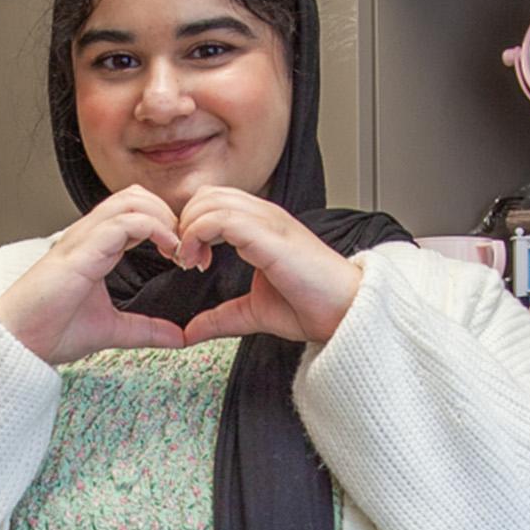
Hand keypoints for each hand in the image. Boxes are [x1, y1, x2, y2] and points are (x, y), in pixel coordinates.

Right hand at [0, 187, 189, 364]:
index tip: (184, 255)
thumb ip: (146, 329)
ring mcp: (83, 240)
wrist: (19, 342)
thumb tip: (179, 337)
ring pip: (131, 200)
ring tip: (176, 246)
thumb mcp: (112, 330)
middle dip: (168, 214)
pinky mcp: (81, 252)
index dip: (166, 225)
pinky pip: (123, 223)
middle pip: (136, 196)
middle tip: (185, 247)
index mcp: (95, 247)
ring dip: (162, 217)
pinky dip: (153, 229)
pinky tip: (167, 251)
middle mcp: (89, 236)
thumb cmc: (50, 330)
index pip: (136, 212)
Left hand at [174, 186, 363, 344]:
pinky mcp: (270, 235)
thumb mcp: (253, 313)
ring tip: (192, 262)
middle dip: (184, 225)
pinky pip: (221, 218)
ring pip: (209, 201)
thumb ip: (219, 318)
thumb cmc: (312, 306)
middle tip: (185, 260)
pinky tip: (201, 262)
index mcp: (261, 226)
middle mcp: (264, 216)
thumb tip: (188, 333)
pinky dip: (199, 235)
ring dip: (189, 230)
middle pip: (206, 196)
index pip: (212, 202)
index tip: (188, 261)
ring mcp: (268, 222)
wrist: (346, 313)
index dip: (190, 227)